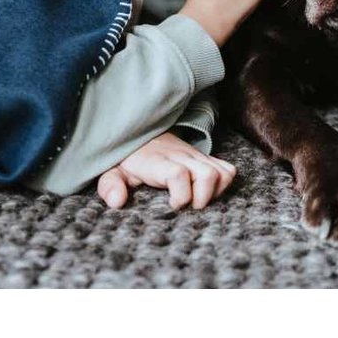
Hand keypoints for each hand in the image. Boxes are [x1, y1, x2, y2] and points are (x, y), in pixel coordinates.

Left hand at [96, 131, 235, 209]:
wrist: (140, 130)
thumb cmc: (127, 157)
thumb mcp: (112, 171)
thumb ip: (110, 186)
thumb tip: (117, 202)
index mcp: (157, 162)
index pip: (178, 174)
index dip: (181, 195)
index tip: (173, 205)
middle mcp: (181, 156)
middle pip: (208, 175)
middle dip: (203, 199)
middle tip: (188, 207)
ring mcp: (196, 156)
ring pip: (222, 172)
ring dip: (215, 192)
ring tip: (198, 200)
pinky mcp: (205, 157)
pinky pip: (227, 169)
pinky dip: (223, 183)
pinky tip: (206, 192)